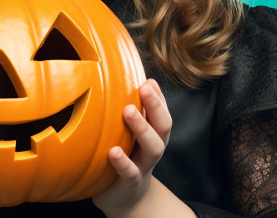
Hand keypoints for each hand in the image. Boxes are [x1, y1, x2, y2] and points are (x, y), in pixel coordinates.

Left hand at [92, 79, 191, 217]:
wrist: (126, 198)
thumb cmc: (127, 156)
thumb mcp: (130, 134)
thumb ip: (133, 110)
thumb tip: (128, 79)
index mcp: (155, 133)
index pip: (163, 111)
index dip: (158, 97)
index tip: (148, 81)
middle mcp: (154, 148)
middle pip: (164, 126)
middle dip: (155, 106)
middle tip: (143, 88)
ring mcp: (144, 166)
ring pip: (153, 147)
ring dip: (142, 127)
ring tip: (127, 111)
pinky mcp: (131, 183)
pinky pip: (130, 172)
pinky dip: (123, 162)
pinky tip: (113, 151)